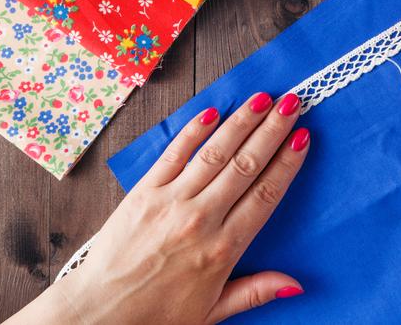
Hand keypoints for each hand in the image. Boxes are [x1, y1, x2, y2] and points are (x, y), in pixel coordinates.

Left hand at [7, 93, 310, 324]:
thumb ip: (254, 291)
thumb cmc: (155, 317)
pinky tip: (212, 112)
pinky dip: (193, 132)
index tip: (302, 139)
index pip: (265, 196)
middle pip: (245, 165)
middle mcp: (200, 220)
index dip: (287, 164)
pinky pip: (174, 155)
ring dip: (240, 122)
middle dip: (272, 130)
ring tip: (261, 99)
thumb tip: (295, 284)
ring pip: (214, 153)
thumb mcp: (211, 313)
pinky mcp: (143, 193)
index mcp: (222, 250)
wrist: (97, 315)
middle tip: (291, 103)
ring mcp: (170, 202)